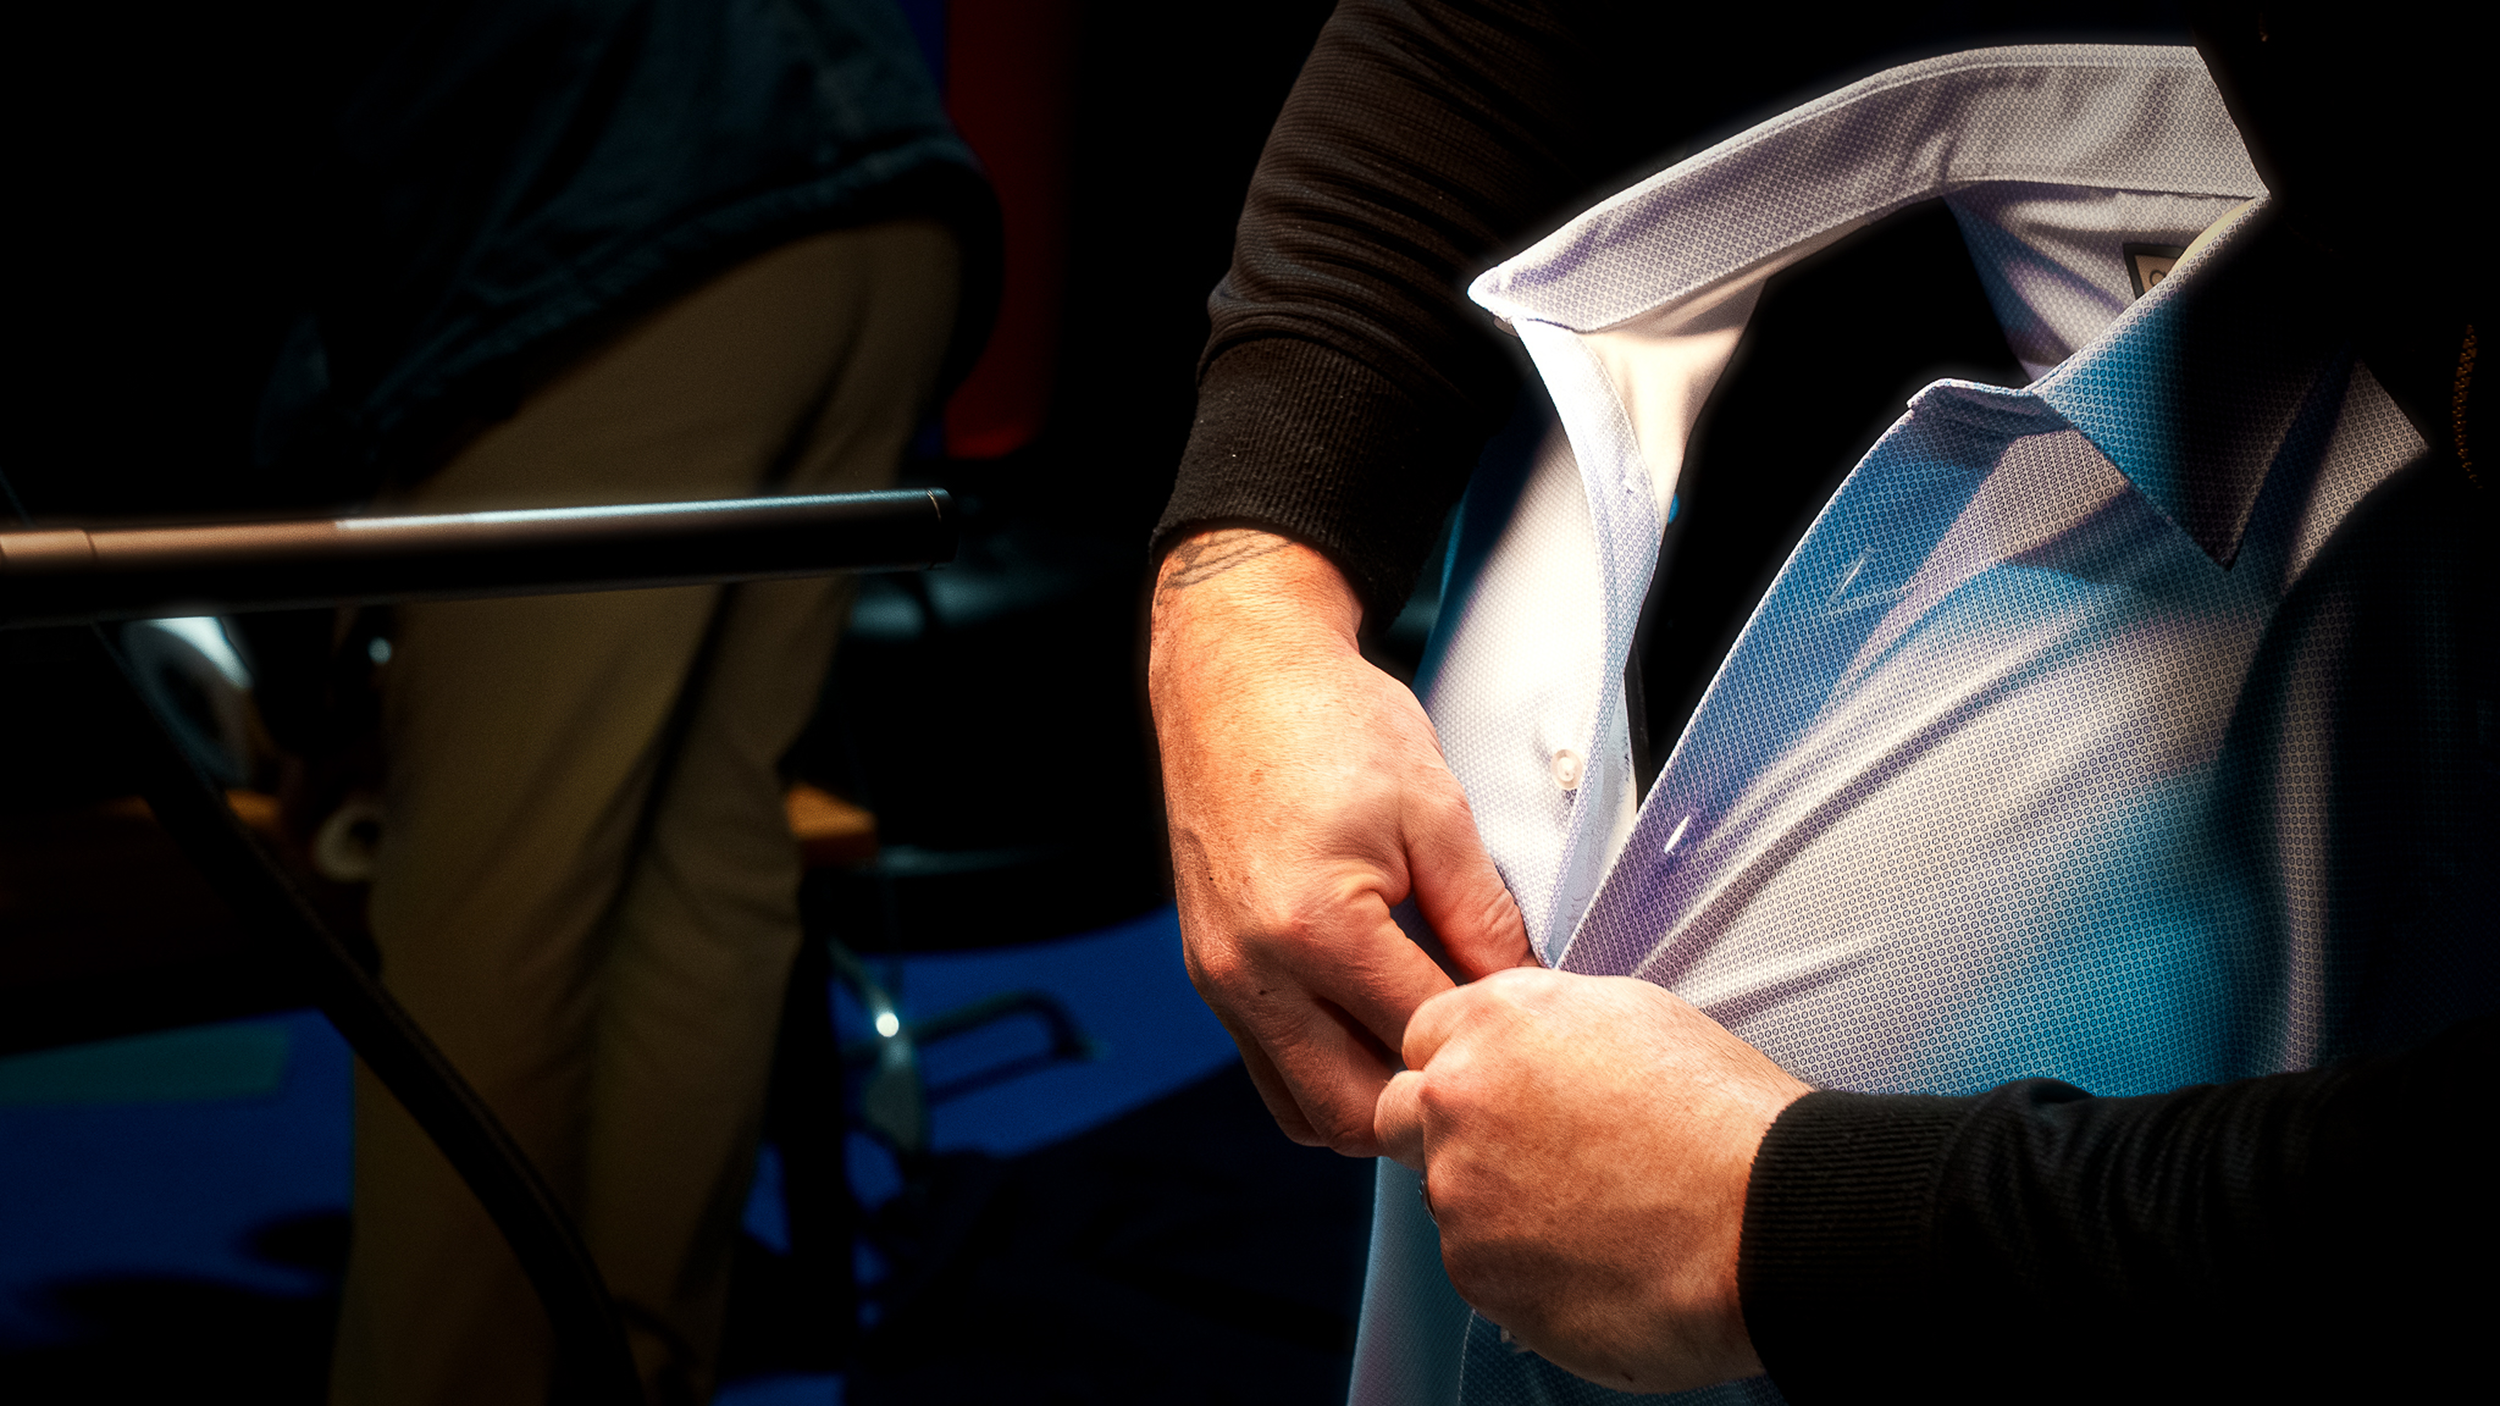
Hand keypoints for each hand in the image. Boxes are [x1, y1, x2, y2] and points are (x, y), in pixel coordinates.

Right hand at [1149, 528, 1532, 1154]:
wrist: (1235, 678)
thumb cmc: (1332, 725)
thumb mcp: (1434, 812)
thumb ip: (1482, 920)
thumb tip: (1531, 996)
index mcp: (1314, 929)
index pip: (1425, 1036)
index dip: (1493, 1043)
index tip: (1538, 1035)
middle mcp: (1250, 972)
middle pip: (1355, 1113)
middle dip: (1430, 1108)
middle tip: (1496, 1077)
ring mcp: (1220, 981)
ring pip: (1305, 1112)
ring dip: (1375, 1106)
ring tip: (1440, 1062)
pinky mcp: (1210, 975)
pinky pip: (1272, 1071)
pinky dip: (1328, 1077)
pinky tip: (1381, 1037)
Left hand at [1375, 967, 1809, 1393]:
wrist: (1769, 1218)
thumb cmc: (1724, 1118)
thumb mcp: (1631, 1014)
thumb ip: (1542, 1024)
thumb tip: (1517, 1045)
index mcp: (1495, 1023)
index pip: (1421, 1037)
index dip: (1464, 1067)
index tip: (1501, 1093)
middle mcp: (1458, 1102)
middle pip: (1404, 1115)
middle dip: (1448, 1133)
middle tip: (1530, 1156)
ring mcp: (1461, 1194)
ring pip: (1447, 1199)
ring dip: (1493, 1207)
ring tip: (1591, 1213)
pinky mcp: (1479, 1276)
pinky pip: (1480, 1269)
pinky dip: (1522, 1269)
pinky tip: (1594, 1256)